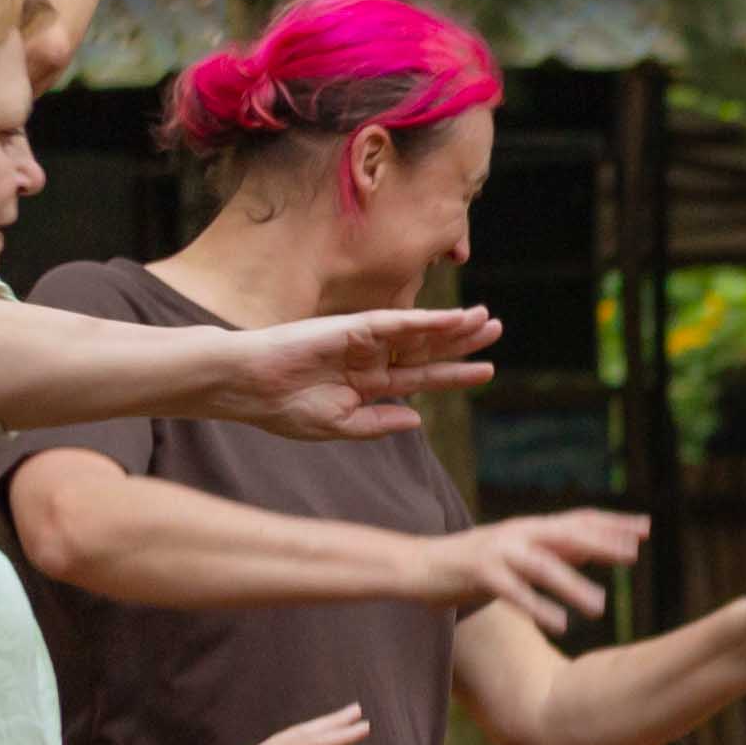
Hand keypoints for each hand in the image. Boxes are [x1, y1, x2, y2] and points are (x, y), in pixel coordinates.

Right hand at [211, 304, 501, 441]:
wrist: (249, 388)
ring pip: (418, 332)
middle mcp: (370, 359)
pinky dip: (425, 320)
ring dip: (451, 326)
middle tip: (496, 332)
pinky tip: (453, 319)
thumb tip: (417, 421)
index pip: (421, 378)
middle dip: (462, 342)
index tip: (487, 371)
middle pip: (427, 349)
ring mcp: (363, 341)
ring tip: (485, 320)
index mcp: (367, 385)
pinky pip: (397, 323)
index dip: (454, 375)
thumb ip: (378, 422)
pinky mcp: (353, 327)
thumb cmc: (284, 409)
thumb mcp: (338, 426)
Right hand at [417, 509, 649, 631]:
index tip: (646, 528)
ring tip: (600, 607)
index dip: (613, 523)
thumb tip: (594, 550)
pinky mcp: (480, 572)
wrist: (417, 565)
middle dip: (602, 542)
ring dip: (573, 586)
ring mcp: (499, 551)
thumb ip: (553, 550)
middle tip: (635, 554)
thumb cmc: (472, 565)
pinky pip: (514, 592)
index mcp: (530, 528)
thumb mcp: (518, 553)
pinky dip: (537, 607)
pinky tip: (559, 624)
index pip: (580, 520)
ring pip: (543, 566)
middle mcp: (518, 533)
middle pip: (567, 534)